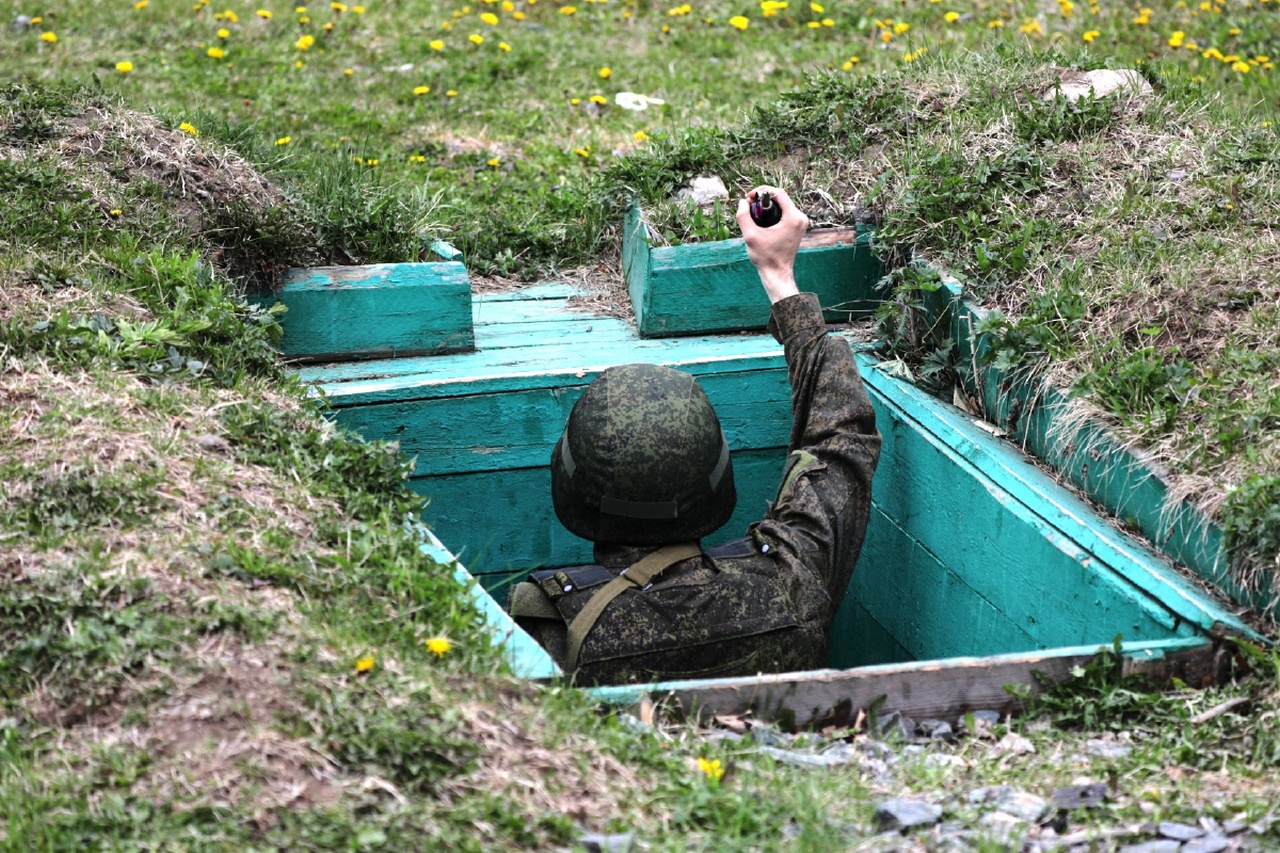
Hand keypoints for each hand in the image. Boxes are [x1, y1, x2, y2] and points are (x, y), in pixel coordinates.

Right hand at [735, 186, 808, 303]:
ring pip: (783, 205)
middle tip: (749, 204)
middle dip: (764, 198)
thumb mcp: (750, 235)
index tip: (750, 197)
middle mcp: (800, 218)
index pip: (778, 193)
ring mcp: (800, 223)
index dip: (762, 191)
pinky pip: (785, 213)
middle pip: (781, 198)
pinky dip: (773, 213)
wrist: (777, 273)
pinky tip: (762, 219)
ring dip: (768, 206)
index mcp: (793, 218)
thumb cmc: (766, 257)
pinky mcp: (797, 228)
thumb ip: (743, 216)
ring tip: (754, 212)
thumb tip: (742, 202)